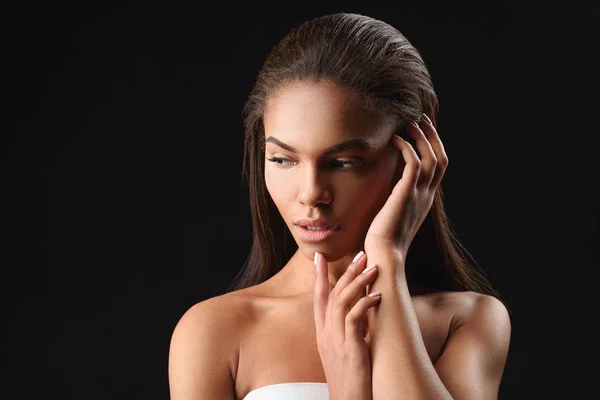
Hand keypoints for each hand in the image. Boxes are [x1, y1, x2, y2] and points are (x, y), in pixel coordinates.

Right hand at [313, 251, 380, 399]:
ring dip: (357, 282)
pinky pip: (353, 319)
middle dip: (345, 271)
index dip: (318, 276)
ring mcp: (335, 341)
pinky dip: (364, 304)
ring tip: (373, 268)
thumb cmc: (352, 378)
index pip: (318, 298)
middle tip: (361, 254)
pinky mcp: (348, 349)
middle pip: (331, 294)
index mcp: (323, 333)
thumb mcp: (348, 348)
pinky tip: (378, 296)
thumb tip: (363, 310)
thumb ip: (351, 329)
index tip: (318, 256)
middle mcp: (325, 334)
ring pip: (341, 302)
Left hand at [363, 114, 448, 267]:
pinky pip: (414, 165)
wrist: (385, 254)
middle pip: (440, 158)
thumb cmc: (383, 237)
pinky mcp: (406, 195)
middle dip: (432, 136)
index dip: (434, 145)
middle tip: (420, 119)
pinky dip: (407, 148)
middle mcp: (426, 195)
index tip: (423, 130)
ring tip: (409, 123)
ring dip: (421, 137)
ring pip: (431, 158)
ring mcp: (419, 195)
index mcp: (425, 198)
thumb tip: (388, 184)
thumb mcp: (394, 212)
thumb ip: (396, 196)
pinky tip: (395, 140)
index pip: (439, 166)